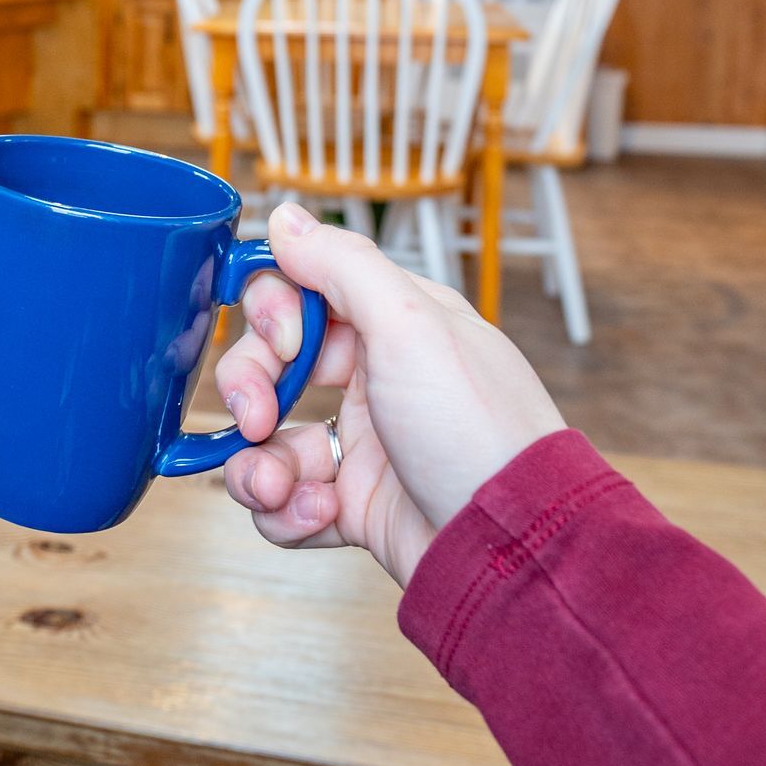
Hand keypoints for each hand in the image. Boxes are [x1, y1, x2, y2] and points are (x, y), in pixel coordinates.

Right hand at [216, 202, 564, 588]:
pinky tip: (320, 517)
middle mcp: (378, 378)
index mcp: (396, 323)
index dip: (274, 312)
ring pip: (269, 441)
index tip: (282, 341)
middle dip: (249, 391)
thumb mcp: (410, 326)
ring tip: (280, 490)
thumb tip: (286, 215)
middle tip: (255, 420)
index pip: (304, 291)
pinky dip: (287, 513)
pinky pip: (287, 501)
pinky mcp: (356, 506)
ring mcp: (365, 445)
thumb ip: (341, 264)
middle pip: (273, 366)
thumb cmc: (477, 430)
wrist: (516, 550)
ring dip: (257, 467)